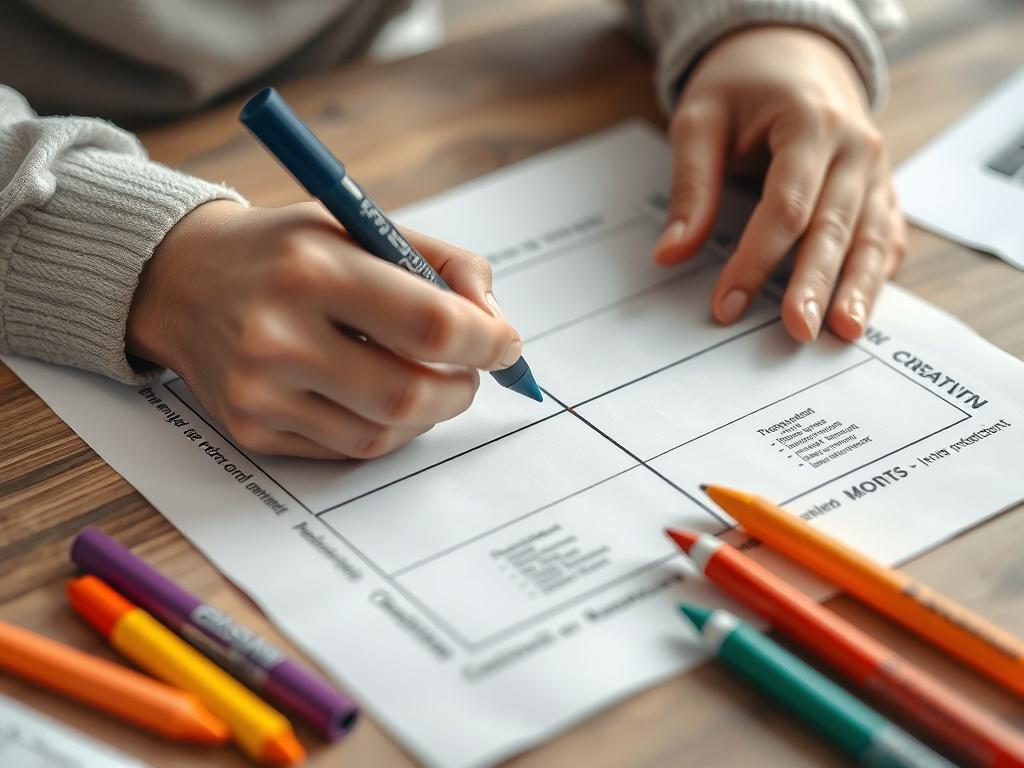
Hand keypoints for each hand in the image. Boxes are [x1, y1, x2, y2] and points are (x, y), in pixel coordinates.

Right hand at [127, 201, 519, 458]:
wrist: (180, 280)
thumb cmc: (287, 251)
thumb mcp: (359, 226)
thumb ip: (442, 265)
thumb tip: (496, 326)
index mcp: (312, 269)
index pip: (429, 324)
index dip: (485, 341)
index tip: (505, 343)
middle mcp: (277, 335)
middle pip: (410, 393)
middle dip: (462, 388)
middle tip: (469, 371)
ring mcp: (259, 391)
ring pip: (384, 433)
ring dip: (428, 413)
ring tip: (426, 380)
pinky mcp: (250, 429)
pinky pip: (347, 449)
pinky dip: (385, 429)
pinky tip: (381, 397)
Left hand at [654, 27, 906, 341]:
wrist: (792, 53)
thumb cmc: (743, 87)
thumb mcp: (700, 120)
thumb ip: (691, 186)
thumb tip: (670, 253)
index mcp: (812, 123)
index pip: (786, 206)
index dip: (755, 259)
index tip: (725, 304)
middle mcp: (855, 148)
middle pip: (835, 226)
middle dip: (816, 283)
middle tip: (798, 331)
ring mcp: (875, 170)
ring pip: (871, 237)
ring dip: (859, 288)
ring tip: (844, 332)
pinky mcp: (879, 189)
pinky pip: (885, 234)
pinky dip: (876, 272)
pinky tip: (863, 308)